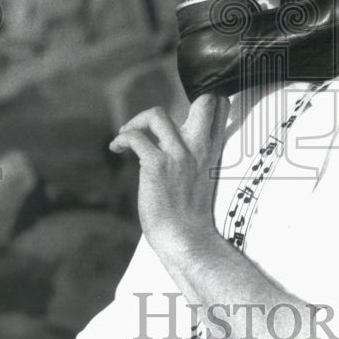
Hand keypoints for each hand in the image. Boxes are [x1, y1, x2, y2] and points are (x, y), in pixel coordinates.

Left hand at [109, 94, 230, 258]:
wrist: (186, 240)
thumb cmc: (189, 217)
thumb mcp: (199, 179)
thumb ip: (190, 158)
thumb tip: (163, 146)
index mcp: (211, 152)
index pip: (221, 111)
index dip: (209, 100)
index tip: (187, 109)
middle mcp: (197, 148)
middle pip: (203, 103)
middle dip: (183, 99)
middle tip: (158, 120)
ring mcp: (178, 155)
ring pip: (157, 114)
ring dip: (137, 120)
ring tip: (127, 133)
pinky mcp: (156, 165)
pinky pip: (135, 137)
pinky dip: (122, 138)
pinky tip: (116, 148)